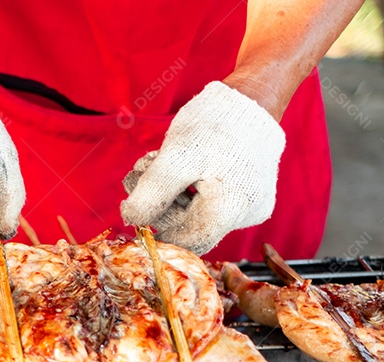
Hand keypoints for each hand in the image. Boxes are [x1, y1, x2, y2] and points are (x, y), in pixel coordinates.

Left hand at [120, 81, 285, 255]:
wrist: (251, 97)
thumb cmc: (216, 123)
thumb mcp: (176, 157)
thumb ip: (152, 193)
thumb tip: (131, 220)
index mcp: (231, 210)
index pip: (182, 241)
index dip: (153, 228)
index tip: (131, 206)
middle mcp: (246, 216)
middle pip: (187, 227)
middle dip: (156, 203)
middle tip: (134, 176)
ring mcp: (248, 207)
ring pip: (194, 214)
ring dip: (165, 192)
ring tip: (149, 163)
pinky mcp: (245, 197)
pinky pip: (207, 203)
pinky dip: (184, 187)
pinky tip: (171, 165)